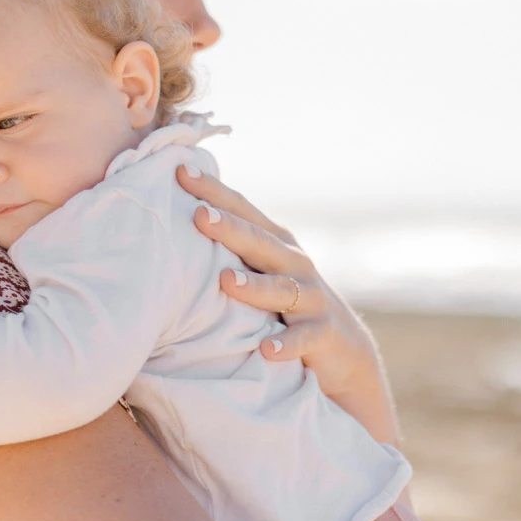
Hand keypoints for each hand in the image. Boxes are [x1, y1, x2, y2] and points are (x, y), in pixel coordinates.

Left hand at [177, 166, 401, 445]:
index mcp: (274, 244)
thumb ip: (230, 247)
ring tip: (226, 282)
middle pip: (259, 242)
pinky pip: (303, 338)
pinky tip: (267, 349)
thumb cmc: (285, 303)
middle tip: (200, 216)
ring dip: (254, 286)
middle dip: (230, 229)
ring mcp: (310, 297)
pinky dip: (286, 343)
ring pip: (281, 289)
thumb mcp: (262, 270)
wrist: (343, 349)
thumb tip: (177, 221)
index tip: (180, 171)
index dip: (213, 191)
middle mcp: (294, 264)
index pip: (241, 211)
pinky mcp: (322, 332)